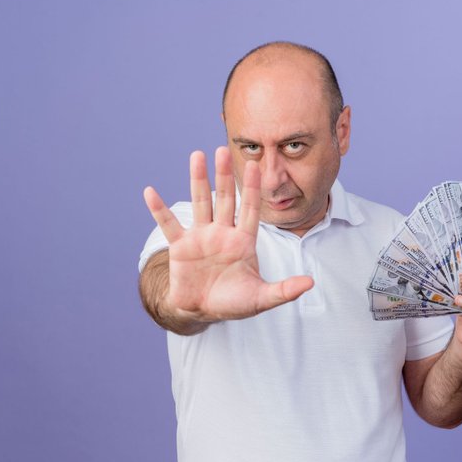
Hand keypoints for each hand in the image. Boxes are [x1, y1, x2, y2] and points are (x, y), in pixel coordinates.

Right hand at [143, 147, 313, 322]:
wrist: (203, 311)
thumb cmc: (234, 302)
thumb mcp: (262, 298)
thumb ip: (285, 290)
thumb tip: (311, 283)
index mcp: (243, 241)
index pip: (251, 209)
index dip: (253, 189)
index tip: (255, 166)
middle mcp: (222, 233)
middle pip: (225, 199)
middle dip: (225, 175)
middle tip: (223, 150)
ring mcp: (201, 237)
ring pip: (200, 203)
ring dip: (197, 180)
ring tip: (196, 156)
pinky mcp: (180, 247)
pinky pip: (168, 224)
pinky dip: (159, 209)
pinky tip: (150, 192)